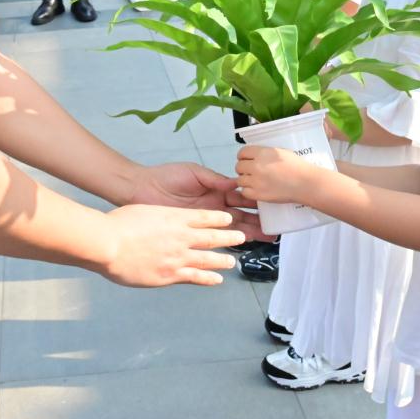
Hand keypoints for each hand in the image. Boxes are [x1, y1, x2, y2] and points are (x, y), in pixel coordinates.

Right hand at [100, 204, 242, 286]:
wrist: (109, 243)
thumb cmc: (118, 225)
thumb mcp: (141, 211)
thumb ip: (155, 217)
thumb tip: (159, 222)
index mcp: (174, 217)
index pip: (203, 217)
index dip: (218, 218)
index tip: (228, 218)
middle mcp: (181, 236)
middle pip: (211, 237)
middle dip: (229, 237)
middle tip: (242, 237)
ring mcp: (177, 257)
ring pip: (208, 258)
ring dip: (222, 259)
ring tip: (233, 261)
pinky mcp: (170, 274)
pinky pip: (195, 276)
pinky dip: (208, 278)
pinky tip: (217, 279)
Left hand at [129, 161, 263, 240]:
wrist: (142, 188)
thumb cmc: (167, 176)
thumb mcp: (194, 173)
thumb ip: (215, 179)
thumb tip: (236, 182)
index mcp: (217, 190)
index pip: (241, 197)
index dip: (257, 201)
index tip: (273, 204)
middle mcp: (214, 207)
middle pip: (242, 216)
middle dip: (259, 221)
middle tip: (277, 228)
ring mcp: (206, 221)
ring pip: (233, 228)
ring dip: (250, 233)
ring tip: (267, 238)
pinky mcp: (194, 231)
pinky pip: (215, 239)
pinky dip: (229, 242)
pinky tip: (243, 246)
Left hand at [235, 145, 322, 205]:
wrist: (305, 183)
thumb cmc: (297, 167)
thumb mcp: (281, 151)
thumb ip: (266, 152)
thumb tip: (256, 155)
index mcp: (262, 153)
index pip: (242, 152)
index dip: (243, 156)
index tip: (245, 160)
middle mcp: (257, 166)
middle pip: (239, 166)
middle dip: (243, 169)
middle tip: (250, 172)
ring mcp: (256, 181)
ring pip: (240, 180)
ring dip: (245, 180)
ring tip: (253, 181)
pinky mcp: (259, 194)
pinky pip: (245, 192)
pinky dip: (248, 191)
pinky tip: (255, 190)